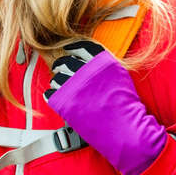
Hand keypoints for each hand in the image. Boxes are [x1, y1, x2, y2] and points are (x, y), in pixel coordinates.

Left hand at [45, 40, 166, 174]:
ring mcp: (74, 86)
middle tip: (60, 69)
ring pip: (56, 78)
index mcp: (101, 61)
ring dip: (58, 82)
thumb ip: (103, 63)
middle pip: (65, 61)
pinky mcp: (64, 103)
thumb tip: (85, 58)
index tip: (68, 49)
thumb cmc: (126, 104)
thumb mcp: (119, 75)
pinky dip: (52, 95)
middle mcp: (86, 71)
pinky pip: (50, 93)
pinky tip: (59, 98)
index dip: (72, 47)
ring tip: (63, 88)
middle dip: (61, 65)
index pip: (80, 46)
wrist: (125, 128)